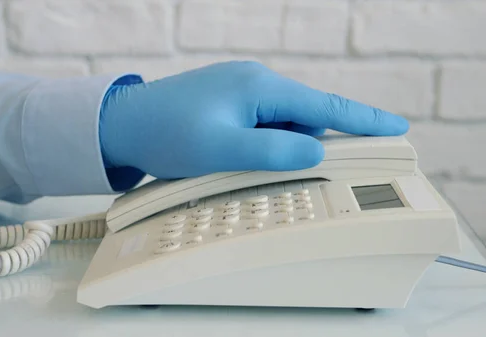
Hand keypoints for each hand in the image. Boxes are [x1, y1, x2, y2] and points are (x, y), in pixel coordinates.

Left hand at [99, 61, 408, 179]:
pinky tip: (252, 158)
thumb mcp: (222, 150)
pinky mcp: (228, 104)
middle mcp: (254, 83)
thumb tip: (315, 150)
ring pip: (283, 121)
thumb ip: (273, 151)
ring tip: (263, 167)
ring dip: (286, 144)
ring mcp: (240, 91)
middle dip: (318, 141)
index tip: (396, 127)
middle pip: (306, 114)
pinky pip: (262, 123)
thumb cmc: (166, 133)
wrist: (124, 123)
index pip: (325, 104)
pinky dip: (267, 142)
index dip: (363, 119)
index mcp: (259, 87)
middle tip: (320, 166)